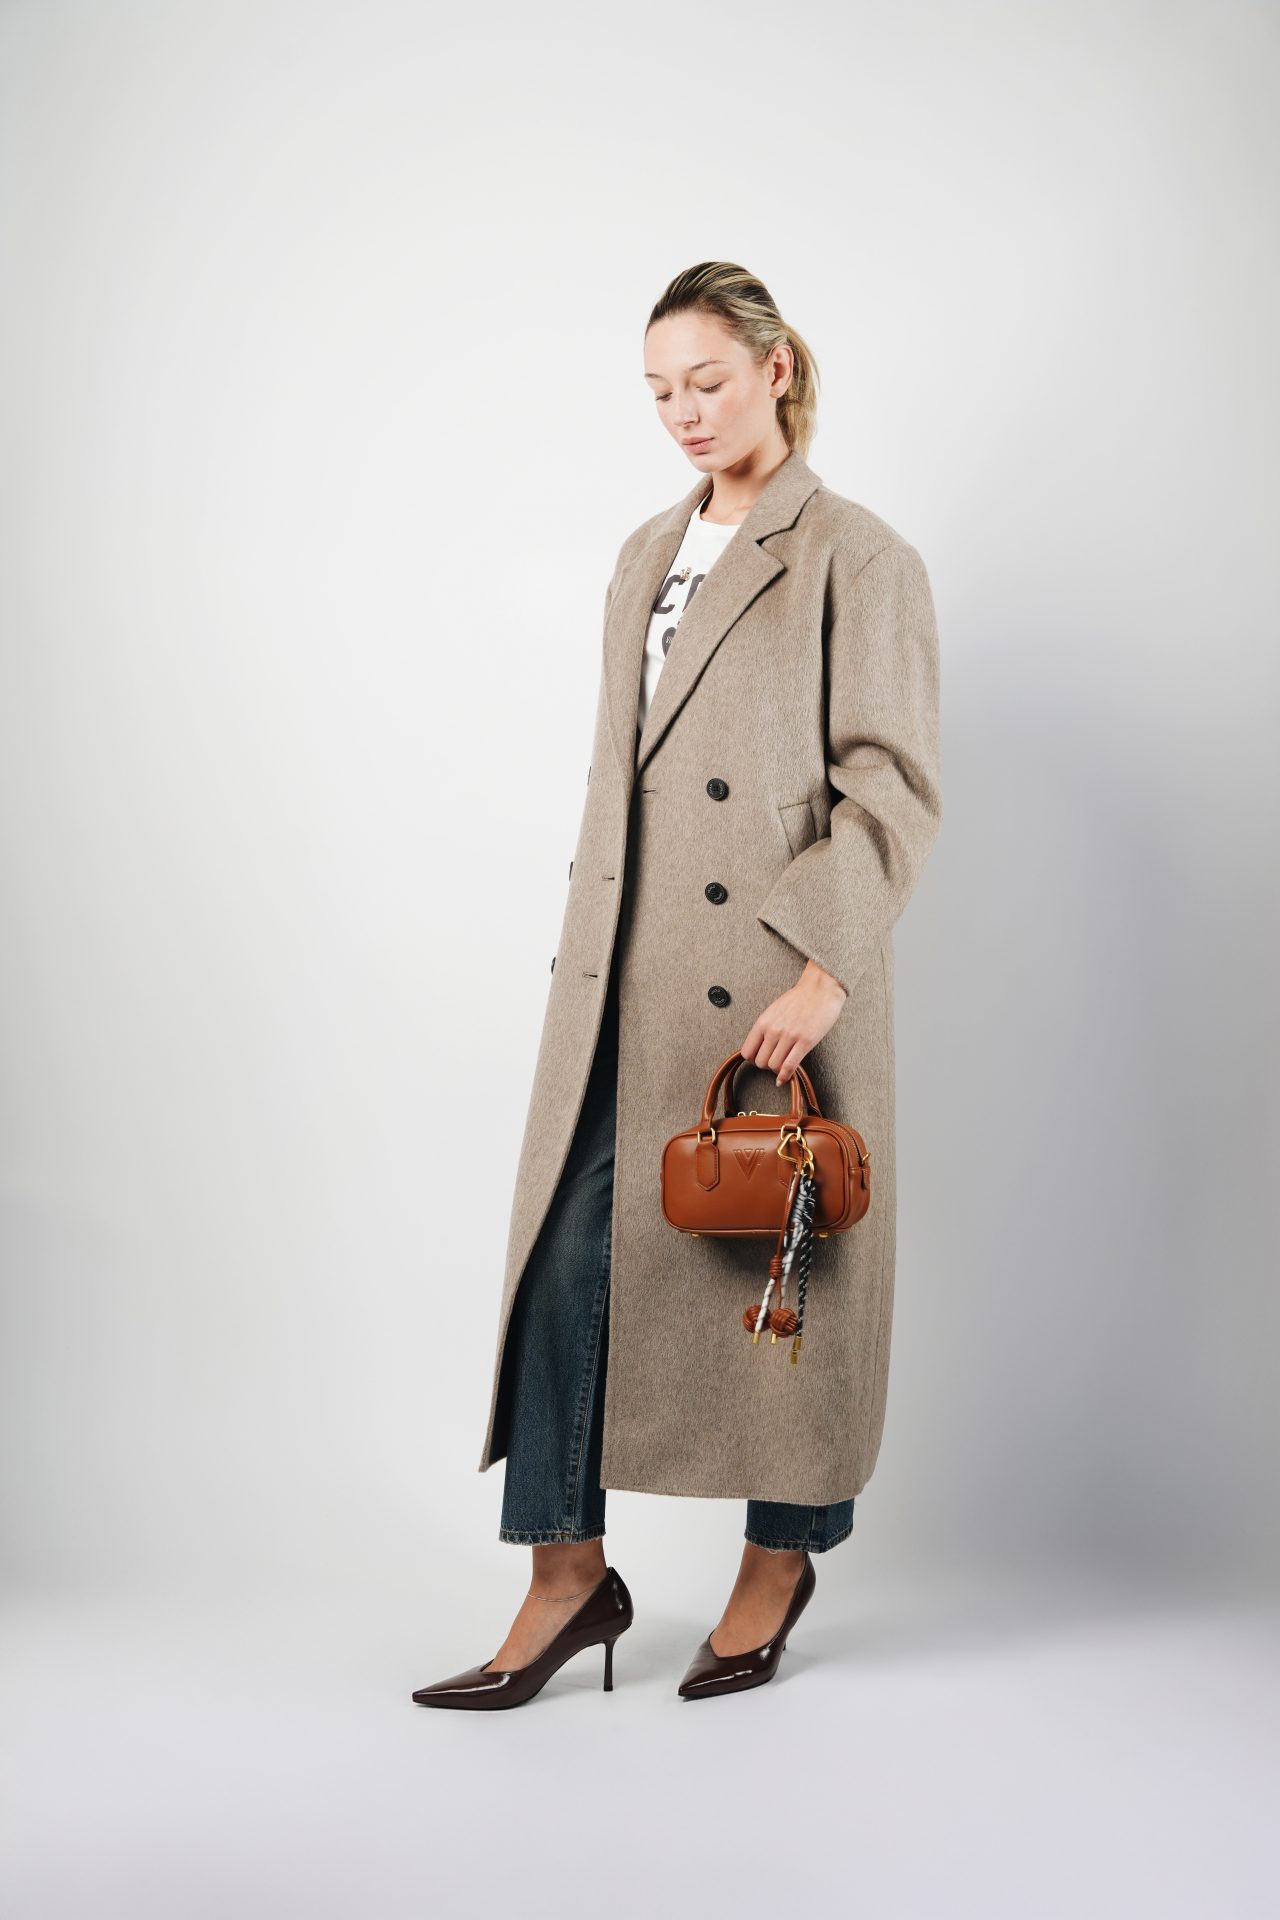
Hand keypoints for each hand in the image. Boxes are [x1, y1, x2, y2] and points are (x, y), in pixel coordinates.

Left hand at [739, 959, 847, 1084]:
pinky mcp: (805, 1042)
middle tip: (775, 1061)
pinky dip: (785, 1076)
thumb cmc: (799, 999)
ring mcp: (789, 1036)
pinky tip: (784, 1079)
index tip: (760, 1059)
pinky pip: (789, 1066)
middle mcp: (773, 1030)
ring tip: (783, 1064)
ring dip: (777, 1070)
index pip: (747, 1051)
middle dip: (766, 1065)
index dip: (753, 1059)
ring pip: (773, 1066)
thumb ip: (766, 1027)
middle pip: (760, 1062)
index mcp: (763, 1022)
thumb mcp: (774, 1011)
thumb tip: (759, 1046)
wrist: (820, 989)